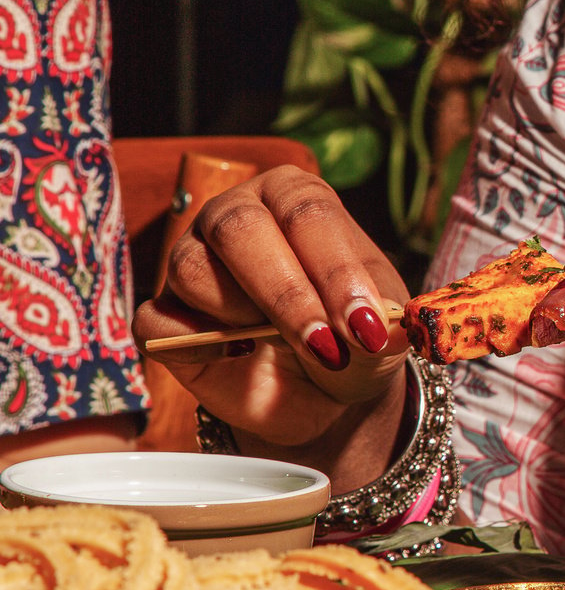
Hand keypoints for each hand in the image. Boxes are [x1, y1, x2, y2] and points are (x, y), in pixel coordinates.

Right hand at [132, 167, 409, 447]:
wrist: (327, 392)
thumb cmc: (355, 341)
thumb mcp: (382, 333)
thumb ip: (382, 324)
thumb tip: (377, 328)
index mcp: (295, 197)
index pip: (307, 211)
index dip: (335, 269)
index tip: (364, 325)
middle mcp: (236, 215)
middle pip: (238, 228)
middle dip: (286, 294)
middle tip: (326, 346)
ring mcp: (192, 260)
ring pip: (191, 268)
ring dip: (242, 316)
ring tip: (282, 344)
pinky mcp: (165, 316)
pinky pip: (156, 321)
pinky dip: (196, 345)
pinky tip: (238, 355)